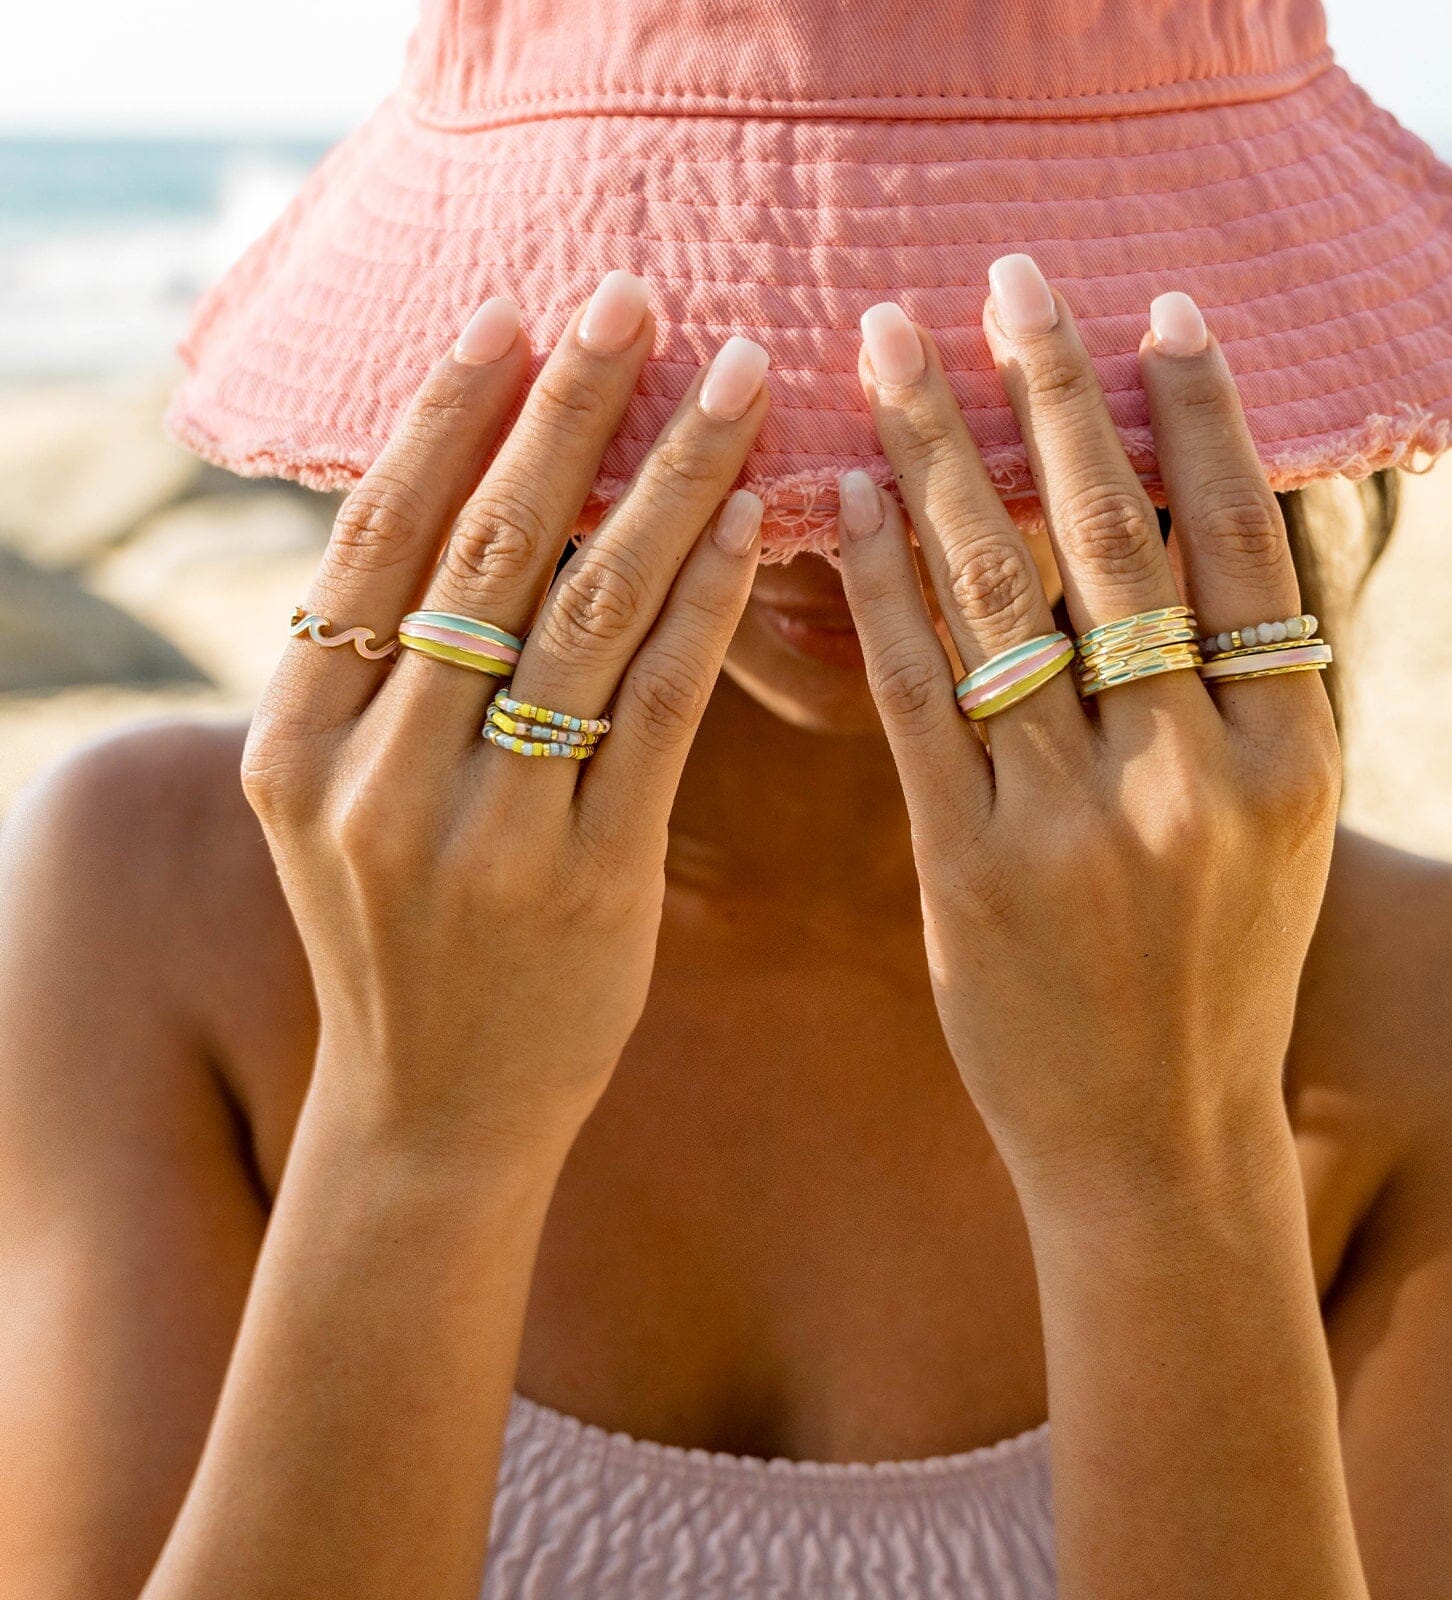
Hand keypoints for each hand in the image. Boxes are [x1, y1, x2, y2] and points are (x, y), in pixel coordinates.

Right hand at [242, 280, 769, 1154]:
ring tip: (732, 381)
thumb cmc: (402, 941)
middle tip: (641, 297)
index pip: (377, 542)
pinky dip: (704, 607)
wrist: (435, 1112)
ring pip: (586, 615)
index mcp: (295, 745)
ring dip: (667, 483)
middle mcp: (375, 778)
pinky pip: (656, 712)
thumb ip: (383, 682)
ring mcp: (483, 833)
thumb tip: (468, 512)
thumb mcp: (342, 810)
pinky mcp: (588, 878)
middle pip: (487, 552)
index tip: (515, 314)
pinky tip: (752, 523)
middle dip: (571, 410)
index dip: (446, 416)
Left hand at [837, 262, 1339, 1195]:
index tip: (1152, 311)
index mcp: (1291, 756)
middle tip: (1001, 276)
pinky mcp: (970, 868)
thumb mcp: (1274, 829)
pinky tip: (847, 500)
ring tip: (893, 352)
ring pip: (999, 600)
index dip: (1201, 416)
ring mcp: (1075, 824)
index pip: (1245, 546)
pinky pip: (916, 699)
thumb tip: (1178, 541)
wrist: (1155, 1141)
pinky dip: (879, 590)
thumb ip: (1238, 694)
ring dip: (939, 460)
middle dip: (1051, 394)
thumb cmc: (1217, 975)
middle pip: (1113, 543)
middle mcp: (1191, 775)